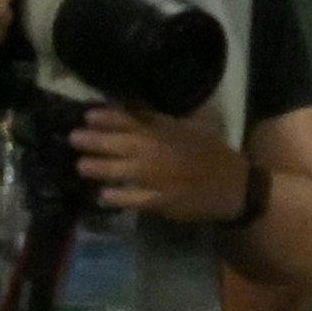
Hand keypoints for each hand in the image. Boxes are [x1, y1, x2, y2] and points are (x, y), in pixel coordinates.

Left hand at [72, 102, 249, 224]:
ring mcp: (158, 178)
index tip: (88, 116)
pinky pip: (132, 198)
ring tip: (81, 166)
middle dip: (94, 141)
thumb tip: (136, 109)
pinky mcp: (160, 201)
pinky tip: (104, 195)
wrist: (237, 187)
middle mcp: (159, 153)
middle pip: (120, 144)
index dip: (108, 117)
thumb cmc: (214, 155)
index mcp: (168, 133)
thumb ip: (165, 121)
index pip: (132, 120)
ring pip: (121, 171)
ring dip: (99, 168)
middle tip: (74, 139)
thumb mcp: (194, 130)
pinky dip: (117, 196)